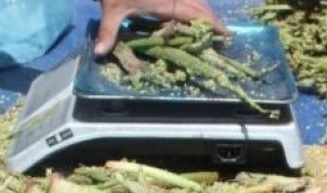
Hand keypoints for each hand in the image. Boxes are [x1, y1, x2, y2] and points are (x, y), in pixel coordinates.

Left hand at [95, 0, 226, 55]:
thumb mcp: (110, 10)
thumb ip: (108, 31)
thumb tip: (101, 53)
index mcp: (165, 2)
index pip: (195, 14)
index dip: (211, 24)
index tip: (226, 33)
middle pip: (200, 6)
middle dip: (212, 20)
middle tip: (223, 36)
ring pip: (196, 0)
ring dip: (205, 13)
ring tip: (213, 28)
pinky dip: (195, 7)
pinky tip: (195, 16)